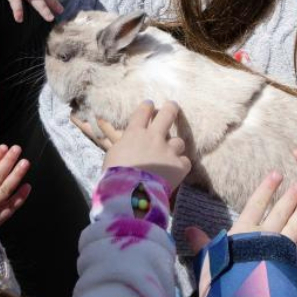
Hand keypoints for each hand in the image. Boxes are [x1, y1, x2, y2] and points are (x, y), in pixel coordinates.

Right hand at [76, 101, 190, 190]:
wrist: (130, 191)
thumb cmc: (114, 174)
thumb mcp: (112, 154)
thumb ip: (122, 146)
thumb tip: (124, 144)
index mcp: (134, 133)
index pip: (142, 112)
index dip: (147, 107)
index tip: (150, 105)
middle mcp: (153, 137)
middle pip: (166, 115)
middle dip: (171, 108)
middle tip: (173, 106)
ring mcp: (167, 150)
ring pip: (178, 142)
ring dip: (175, 147)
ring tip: (171, 154)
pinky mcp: (178, 165)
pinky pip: (185, 162)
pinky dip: (180, 165)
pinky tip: (176, 171)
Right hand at [185, 172, 296, 258]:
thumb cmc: (222, 279)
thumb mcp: (208, 260)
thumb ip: (202, 244)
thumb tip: (187, 229)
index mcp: (243, 231)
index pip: (256, 204)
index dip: (267, 189)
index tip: (277, 174)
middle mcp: (264, 235)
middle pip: (280, 212)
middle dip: (291, 197)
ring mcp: (281, 248)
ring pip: (295, 225)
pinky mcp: (292, 264)